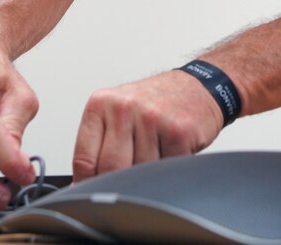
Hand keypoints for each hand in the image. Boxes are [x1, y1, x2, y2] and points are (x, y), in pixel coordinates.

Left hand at [72, 69, 224, 180]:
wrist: (197, 86)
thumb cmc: (154, 102)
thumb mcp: (117, 111)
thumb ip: (99, 143)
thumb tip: (83, 183)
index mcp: (101, 104)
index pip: (84, 159)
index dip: (86, 184)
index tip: (91, 194)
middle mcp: (123, 108)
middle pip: (110, 170)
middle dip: (117, 184)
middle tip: (125, 183)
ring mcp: (151, 119)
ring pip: (139, 173)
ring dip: (146, 177)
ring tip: (152, 157)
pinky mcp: (177, 131)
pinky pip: (166, 170)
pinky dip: (167, 171)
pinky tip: (169, 153)